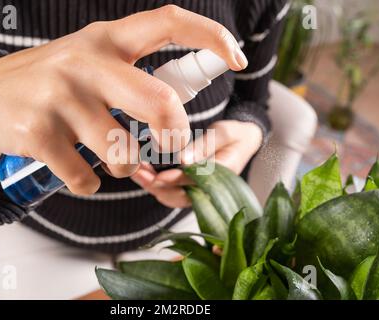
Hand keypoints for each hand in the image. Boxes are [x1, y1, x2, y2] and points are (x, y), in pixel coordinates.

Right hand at [0, 5, 247, 193]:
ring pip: (123, 151)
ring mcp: (60, 97)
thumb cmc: (53, 83)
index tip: (237, 57)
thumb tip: (177, 112)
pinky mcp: (38, 133)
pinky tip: (78, 171)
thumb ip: (131, 77)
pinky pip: (86, 178)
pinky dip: (89, 184)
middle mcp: (86, 62)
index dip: (209, 35)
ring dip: (125, 165)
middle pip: (160, 102)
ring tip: (110, 157)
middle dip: (174, 134)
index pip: (167, 22)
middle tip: (170, 146)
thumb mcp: (91, 63)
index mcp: (106, 39)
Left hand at [131, 120, 262, 207]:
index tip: (156, 176)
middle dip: (156, 186)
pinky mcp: (189, 187)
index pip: (195, 182)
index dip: (174, 180)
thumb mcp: (224, 133)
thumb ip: (205, 146)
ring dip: (151, 186)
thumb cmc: (234, 135)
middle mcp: (209, 188)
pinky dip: (154, 183)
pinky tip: (141, 171)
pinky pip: (170, 191)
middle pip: (179, 197)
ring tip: (135, 170)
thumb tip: (183, 160)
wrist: (242, 142)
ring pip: (171, 197)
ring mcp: (198, 190)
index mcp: (222, 175)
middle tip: (137, 172)